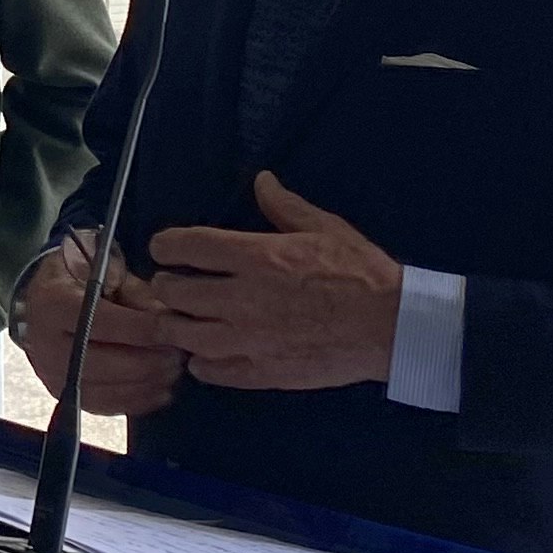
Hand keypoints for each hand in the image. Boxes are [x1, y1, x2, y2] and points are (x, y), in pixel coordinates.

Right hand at [17, 231, 182, 421]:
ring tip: (173, 371)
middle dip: (149, 362)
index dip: (142, 329)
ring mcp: (51, 373)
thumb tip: (168, 323)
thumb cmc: (79, 279)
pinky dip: (136, 402)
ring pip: (106, 391)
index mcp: (53, 304)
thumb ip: (137, 295)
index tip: (174, 329)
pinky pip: (104, 406)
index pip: (102, 323)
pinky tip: (159, 390)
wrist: (41, 301)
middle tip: (179, 355)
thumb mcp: (107, 272)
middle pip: (104, 364)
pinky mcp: (63, 393)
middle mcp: (46, 344)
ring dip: (146, 384)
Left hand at [143, 172, 402, 391]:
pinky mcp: (258, 373)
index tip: (163, 247)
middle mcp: (241, 298)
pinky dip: (200, 361)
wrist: (389, 328)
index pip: (187, 246)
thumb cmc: (359, 273)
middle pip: (174, 291)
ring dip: (175, 323)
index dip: (165, 244)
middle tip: (172, 283)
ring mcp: (246, 340)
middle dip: (166, 284)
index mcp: (256, 257)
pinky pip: (208, 370)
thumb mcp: (324, 227)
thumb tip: (261, 180)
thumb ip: (284, 206)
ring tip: (182, 318)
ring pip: (182, 334)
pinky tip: (206, 352)